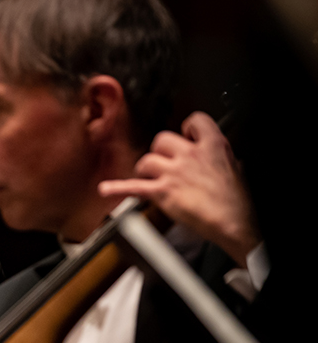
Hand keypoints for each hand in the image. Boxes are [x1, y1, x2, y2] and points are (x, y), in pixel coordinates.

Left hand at [98, 111, 259, 266]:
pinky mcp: (162, 192)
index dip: (187, 129)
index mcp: (213, 145)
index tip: (185, 136)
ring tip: (150, 179)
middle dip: (160, 151)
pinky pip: (134, 186)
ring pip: (146, 160)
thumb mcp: (234, 167)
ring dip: (146, 170)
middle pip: (161, 139)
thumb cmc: (236, 201)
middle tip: (165, 163)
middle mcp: (191, 155)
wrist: (235, 222)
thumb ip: (217, 158)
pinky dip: (118, 188)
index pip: (194, 120)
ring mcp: (174, 173)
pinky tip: (106, 189)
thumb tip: (213, 158)